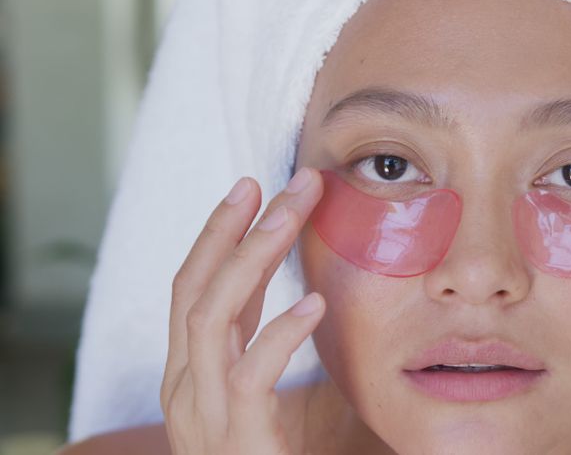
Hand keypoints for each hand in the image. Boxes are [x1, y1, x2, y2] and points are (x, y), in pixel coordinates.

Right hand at [160, 168, 325, 453]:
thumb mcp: (295, 393)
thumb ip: (300, 348)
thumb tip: (343, 291)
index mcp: (197, 373)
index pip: (195, 286)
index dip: (220, 233)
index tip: (255, 186)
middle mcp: (187, 388)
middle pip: (196, 287)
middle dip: (237, 227)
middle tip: (284, 180)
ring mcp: (202, 416)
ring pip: (209, 317)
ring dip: (253, 257)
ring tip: (295, 213)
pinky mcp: (235, 440)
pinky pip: (247, 378)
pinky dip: (278, 334)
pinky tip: (315, 304)